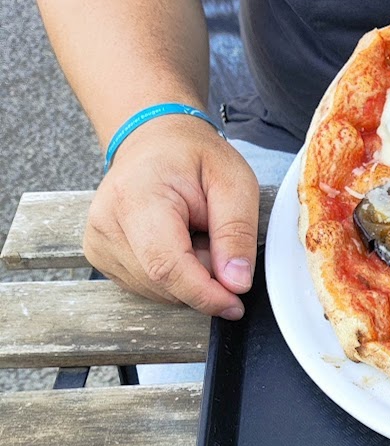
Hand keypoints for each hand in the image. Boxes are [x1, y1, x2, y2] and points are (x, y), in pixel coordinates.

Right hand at [83, 116, 260, 317]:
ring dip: (188, 278)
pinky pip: (146, 287)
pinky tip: (175, 245)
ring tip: (194, 236)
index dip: (204, 294)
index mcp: (135, 198)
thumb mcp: (234, 182)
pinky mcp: (100, 256)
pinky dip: (171, 277)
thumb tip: (236, 283)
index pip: (166, 267)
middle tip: (215, 241)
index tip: (234, 304)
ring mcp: (98, 242)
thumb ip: (237, 233)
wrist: (154, 141)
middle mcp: (106, 223)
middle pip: (162, 284)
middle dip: (202, 279)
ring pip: (156, 291)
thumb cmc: (192, 157)